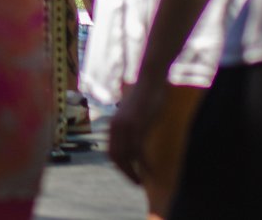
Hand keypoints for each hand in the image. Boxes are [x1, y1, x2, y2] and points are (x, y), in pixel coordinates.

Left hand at [108, 67, 165, 187]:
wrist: (150, 78)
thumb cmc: (144, 94)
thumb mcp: (132, 113)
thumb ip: (129, 125)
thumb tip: (132, 138)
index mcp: (113, 124)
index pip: (111, 153)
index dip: (119, 166)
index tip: (129, 174)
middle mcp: (116, 127)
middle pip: (116, 158)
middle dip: (125, 173)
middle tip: (135, 183)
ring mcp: (127, 127)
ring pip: (126, 158)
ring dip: (133, 172)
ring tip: (141, 182)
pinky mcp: (139, 126)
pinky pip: (139, 151)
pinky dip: (143, 164)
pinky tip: (150, 171)